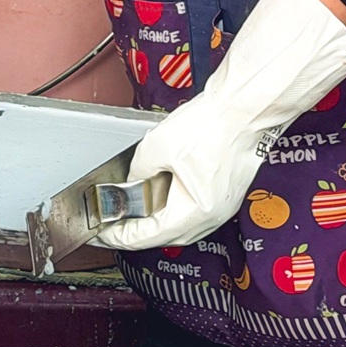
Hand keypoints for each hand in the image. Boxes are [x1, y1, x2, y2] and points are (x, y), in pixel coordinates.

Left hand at [99, 0, 345, 249]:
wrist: (245, 110)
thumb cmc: (209, 126)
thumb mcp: (157, 148)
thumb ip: (138, 173)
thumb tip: (130, 184)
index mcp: (193, 212)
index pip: (148, 236)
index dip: (120, 236)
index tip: (100, 234)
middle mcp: (211, 218)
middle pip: (166, 235)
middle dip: (136, 231)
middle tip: (111, 223)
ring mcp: (221, 208)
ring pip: (180, 225)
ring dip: (154, 221)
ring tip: (130, 212)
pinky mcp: (225, 195)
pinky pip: (193, 211)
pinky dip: (172, 209)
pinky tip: (158, 196)